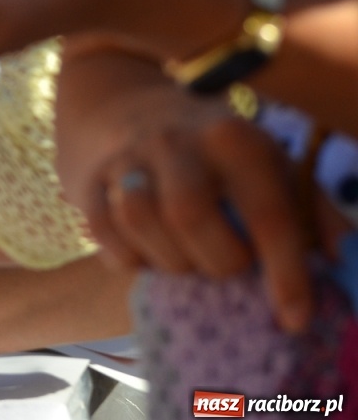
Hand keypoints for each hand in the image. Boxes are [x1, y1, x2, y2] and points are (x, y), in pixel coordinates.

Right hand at [59, 76, 313, 332]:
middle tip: (228, 266)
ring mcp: (124, 159)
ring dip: (170, 259)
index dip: (285, 272)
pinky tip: (150, 250)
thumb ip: (310, 208)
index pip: (266, 212)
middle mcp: (175, 141)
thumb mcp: (268, 159)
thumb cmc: (211, 146)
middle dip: (218, 260)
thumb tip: (337, 256)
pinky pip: (105, 236)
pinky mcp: (86, 182)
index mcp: (233, 137)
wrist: (121, 101)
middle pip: (192, 217)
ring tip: (187, 259)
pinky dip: (131, 258)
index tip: (294, 317)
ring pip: (140, 220)